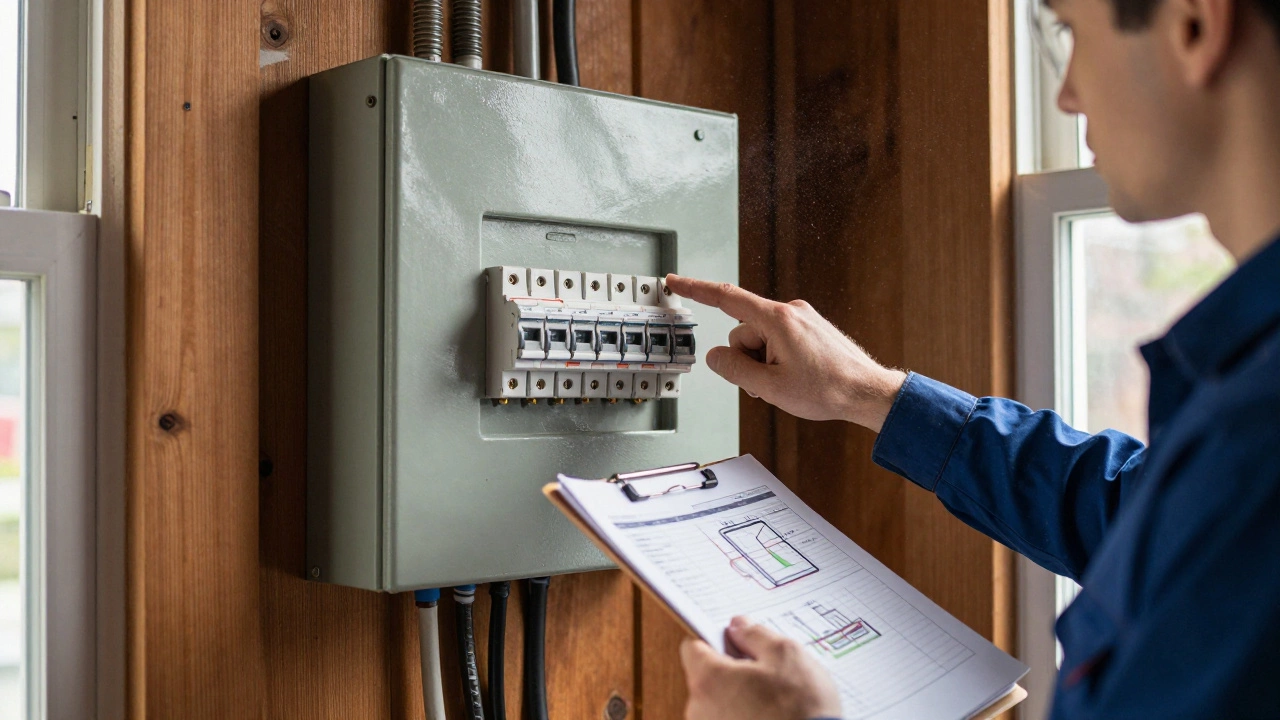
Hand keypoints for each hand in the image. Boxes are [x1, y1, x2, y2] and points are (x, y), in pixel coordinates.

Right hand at [664, 274, 906, 431]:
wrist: (867, 392)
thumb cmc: (828, 389)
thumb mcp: (770, 387)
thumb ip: (735, 370)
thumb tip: (715, 356)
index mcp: (777, 319)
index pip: (726, 298)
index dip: (696, 290)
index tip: (676, 282)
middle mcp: (790, 311)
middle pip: (744, 332)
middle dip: (748, 359)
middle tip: (770, 383)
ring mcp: (801, 318)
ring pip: (761, 340)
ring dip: (764, 363)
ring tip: (788, 382)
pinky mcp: (808, 327)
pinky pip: (778, 340)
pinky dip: (777, 359)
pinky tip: (796, 376)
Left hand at [680, 616, 841, 719]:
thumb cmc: (801, 709)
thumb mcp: (786, 654)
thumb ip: (756, 634)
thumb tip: (739, 627)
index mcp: (709, 679)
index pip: (692, 646)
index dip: (714, 638)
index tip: (733, 639)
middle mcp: (699, 709)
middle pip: (705, 675)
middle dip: (730, 668)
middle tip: (763, 670)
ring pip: (718, 700)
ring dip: (739, 694)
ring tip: (772, 697)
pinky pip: (727, 719)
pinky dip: (744, 715)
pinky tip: (770, 715)